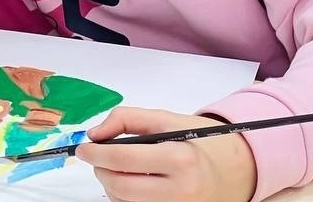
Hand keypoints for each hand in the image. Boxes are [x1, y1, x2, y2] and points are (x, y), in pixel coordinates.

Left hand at [76, 108, 256, 201]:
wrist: (229, 172)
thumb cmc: (195, 143)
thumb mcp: (166, 120)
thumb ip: (127, 119)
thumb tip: (95, 134)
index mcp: (180, 158)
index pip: (124, 159)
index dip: (97, 153)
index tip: (84, 148)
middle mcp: (181, 189)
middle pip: (120, 186)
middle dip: (101, 169)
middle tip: (97, 157)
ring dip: (110, 184)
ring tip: (117, 168)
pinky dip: (123, 198)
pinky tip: (130, 183)